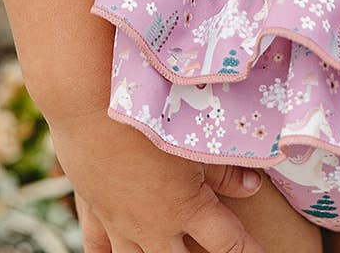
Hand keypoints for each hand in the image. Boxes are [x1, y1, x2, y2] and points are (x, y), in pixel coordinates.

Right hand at [45, 103, 265, 252]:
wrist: (86, 102)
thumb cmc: (146, 113)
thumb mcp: (192, 137)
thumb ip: (226, 168)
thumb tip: (254, 187)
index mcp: (187, 209)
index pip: (229, 245)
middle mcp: (155, 227)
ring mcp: (122, 224)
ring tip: (168, 249)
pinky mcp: (95, 213)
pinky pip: (99, 252)